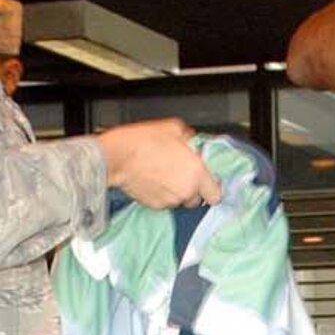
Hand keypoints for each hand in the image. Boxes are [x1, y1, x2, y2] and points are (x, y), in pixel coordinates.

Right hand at [97, 119, 221, 208]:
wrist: (118, 157)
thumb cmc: (144, 142)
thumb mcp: (173, 128)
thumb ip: (190, 137)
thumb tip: (192, 140)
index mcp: (197, 173)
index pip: (216, 195)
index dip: (211, 188)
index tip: (207, 182)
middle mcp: (186, 191)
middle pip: (197, 199)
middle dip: (192, 190)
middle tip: (181, 175)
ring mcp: (170, 201)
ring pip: (180, 201)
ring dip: (176, 192)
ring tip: (164, 176)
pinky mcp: (155, 206)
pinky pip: (164, 203)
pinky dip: (162, 195)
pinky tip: (154, 181)